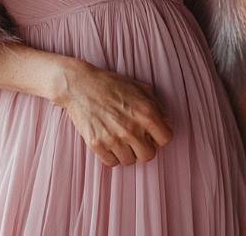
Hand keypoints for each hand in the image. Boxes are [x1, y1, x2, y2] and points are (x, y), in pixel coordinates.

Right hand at [53, 60, 172, 166]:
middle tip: (133, 135)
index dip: (158, 135)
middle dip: (143, 146)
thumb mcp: (138, 87)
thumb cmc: (110, 84)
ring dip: (126, 151)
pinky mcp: (97, 145)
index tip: (150, 131)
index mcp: (146, 113)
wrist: (79, 84)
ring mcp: (113, 138)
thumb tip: (166, 124)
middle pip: (149, 155)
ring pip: (130, 161)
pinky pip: (112, 163)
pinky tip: (107, 140)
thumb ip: (156, 106)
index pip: (166, 139)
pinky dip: (111, 155)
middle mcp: (132, 129)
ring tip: (118, 135)